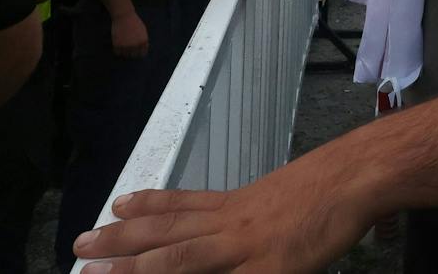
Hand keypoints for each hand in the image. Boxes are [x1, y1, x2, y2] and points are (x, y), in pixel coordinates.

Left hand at [71, 150, 376, 272]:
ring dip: (136, 269)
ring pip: (179, 259)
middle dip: (119, 245)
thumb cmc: (335, 183)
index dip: (146, 206)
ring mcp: (247, 248)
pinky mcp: (269, 270)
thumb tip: (255, 220)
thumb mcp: (290, 193)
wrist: (358, 174)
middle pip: (166, 233)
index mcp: (240, 204)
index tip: (114, 206)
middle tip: (79, 249)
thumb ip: (262, 211)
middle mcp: (232, 223)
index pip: (183, 204)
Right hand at [111, 11, 148, 58]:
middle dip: (130, 53)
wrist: (124, 15)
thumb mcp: (143, 31)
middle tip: (127, 48)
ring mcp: (127, 46)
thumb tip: (142, 50)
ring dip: (123, 52)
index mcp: (144, 42)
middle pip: (133, 56)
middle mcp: (136, 45)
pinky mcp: (118, 45)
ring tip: (122, 45)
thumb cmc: (134, 21)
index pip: (142, 54)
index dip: (138, 52)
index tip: (134, 50)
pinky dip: (117, 50)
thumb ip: (143, 41)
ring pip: (125, 55)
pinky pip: (117, 53)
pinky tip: (117, 44)